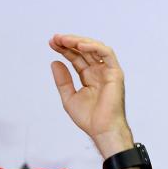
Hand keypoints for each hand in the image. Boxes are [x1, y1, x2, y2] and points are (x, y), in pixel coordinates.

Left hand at [49, 34, 132, 156]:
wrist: (102, 129)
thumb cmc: (89, 118)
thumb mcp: (69, 97)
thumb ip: (63, 80)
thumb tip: (54, 62)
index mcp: (89, 77)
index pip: (76, 57)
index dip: (64, 49)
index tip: (51, 43)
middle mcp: (99, 71)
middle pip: (84, 51)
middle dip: (69, 42)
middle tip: (55, 39)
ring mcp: (107, 71)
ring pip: (95, 48)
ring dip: (79, 41)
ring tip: (64, 40)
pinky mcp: (115, 72)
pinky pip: (106, 54)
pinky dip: (94, 47)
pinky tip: (80, 45)